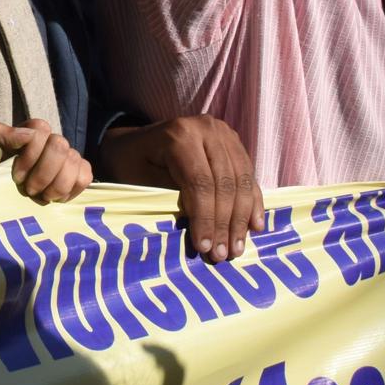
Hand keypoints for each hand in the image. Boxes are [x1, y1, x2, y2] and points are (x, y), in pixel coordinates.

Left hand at [0, 118, 91, 203]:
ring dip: (57, 184)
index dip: (30, 156)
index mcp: (24, 134)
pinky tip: (56, 199)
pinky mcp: (76, 174)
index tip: (16, 178)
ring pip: (74, 159)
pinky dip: (72, 189)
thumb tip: (27, 134)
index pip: (40, 129)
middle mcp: (47, 142)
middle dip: (44, 172)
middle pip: (60, 144)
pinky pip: (85, 174)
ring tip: (41, 198)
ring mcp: (63, 157)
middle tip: (29, 190)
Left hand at [99, 116, 262, 261]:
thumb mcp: (140, 181)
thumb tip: (204, 232)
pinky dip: (253, 202)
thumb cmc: (130, 163)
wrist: (131, 141)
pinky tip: (254, 226)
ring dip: (241, 218)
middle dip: (225, 224)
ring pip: (242, 181)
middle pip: (225, 183)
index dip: (206, 219)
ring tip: (236, 248)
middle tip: (223, 255)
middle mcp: (207, 129)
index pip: (201, 183)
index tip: (205, 248)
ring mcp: (223, 133)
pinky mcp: (233, 142)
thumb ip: (171, 200)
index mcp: (180, 135)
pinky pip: (248, 175)